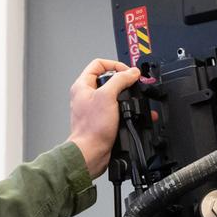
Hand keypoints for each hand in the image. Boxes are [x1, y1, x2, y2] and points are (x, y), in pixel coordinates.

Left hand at [67, 58, 142, 178]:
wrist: (91, 152)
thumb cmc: (92, 128)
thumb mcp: (107, 97)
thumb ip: (120, 80)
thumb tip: (132, 72)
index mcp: (82, 85)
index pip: (99, 64)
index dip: (115, 65)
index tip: (128, 72)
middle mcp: (86, 95)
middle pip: (108, 78)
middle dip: (123, 81)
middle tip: (133, 85)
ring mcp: (94, 108)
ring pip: (113, 94)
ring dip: (126, 96)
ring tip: (134, 99)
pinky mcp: (101, 119)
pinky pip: (116, 109)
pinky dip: (126, 109)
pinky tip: (133, 113)